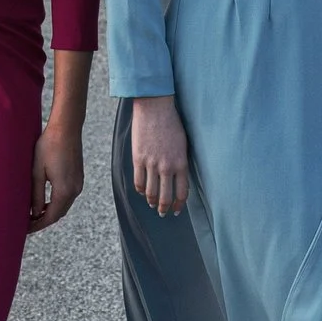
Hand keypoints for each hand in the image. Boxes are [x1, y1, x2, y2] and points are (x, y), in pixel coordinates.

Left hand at [28, 114, 83, 234]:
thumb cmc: (48, 146)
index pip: (51, 217)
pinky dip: (57, 203)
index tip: (25, 229)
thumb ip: (36, 195)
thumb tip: (34, 213)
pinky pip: (68, 197)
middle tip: (27, 224)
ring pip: (64, 206)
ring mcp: (78, 184)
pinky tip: (46, 202)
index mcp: (64, 191)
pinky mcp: (78, 177)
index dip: (38, 225)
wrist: (66, 128)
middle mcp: (75, 190)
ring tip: (34, 215)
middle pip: (59, 214)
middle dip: (44, 221)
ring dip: (51, 212)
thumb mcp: (37, 172)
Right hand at [129, 94, 189, 215]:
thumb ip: (180, 162)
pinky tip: (142, 192)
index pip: (182, 192)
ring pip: (151, 192)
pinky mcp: (138, 159)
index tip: (177, 210)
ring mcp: (151, 164)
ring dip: (152, 202)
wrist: (155, 107)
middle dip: (165, 209)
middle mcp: (167, 166)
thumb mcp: (183, 144)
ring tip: (153, 205)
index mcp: (181, 163)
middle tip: (164, 213)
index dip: (179, 204)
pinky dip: (140, 190)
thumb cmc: (172, 123)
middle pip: (165, 197)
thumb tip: (177, 178)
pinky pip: (138, 181)